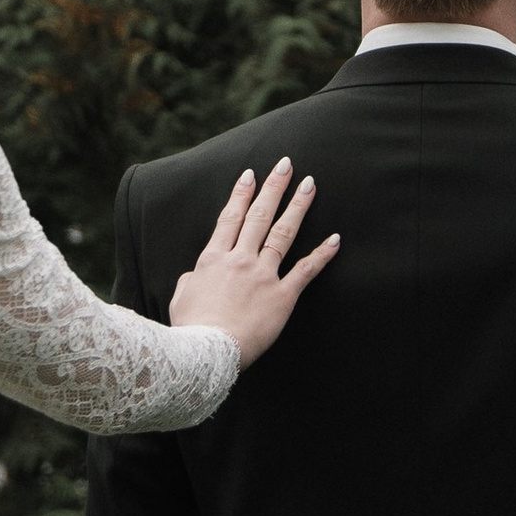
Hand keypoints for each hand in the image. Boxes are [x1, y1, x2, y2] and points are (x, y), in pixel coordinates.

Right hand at [168, 159, 338, 364]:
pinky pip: (305, 270)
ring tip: (310, 184)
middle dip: (274, 187)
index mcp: (213, 258)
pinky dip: (322, 254)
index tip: (250, 174)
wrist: (206, 351)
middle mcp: (239, 259)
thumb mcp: (180, 298)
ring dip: (297, 206)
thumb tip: (193, 275)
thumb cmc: (190, 329)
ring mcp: (262, 275)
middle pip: (259, 215)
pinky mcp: (281, 296)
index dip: (241, 193)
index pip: (230, 218)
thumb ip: (189, 280)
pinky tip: (335, 239)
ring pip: (283, 233)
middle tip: (286, 163)